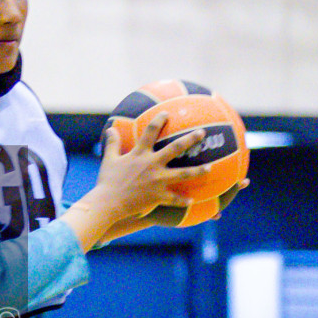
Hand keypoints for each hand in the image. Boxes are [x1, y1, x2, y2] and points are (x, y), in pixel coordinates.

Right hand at [97, 112, 216, 218]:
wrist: (108, 202)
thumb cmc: (107, 181)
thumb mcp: (108, 160)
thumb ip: (112, 144)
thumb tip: (110, 129)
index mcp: (140, 154)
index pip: (151, 131)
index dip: (159, 120)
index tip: (167, 114)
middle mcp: (152, 164)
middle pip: (175, 148)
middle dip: (190, 139)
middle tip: (202, 133)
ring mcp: (157, 180)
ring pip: (183, 174)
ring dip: (198, 170)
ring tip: (210, 167)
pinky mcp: (158, 196)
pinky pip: (174, 199)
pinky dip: (183, 201)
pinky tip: (192, 200)